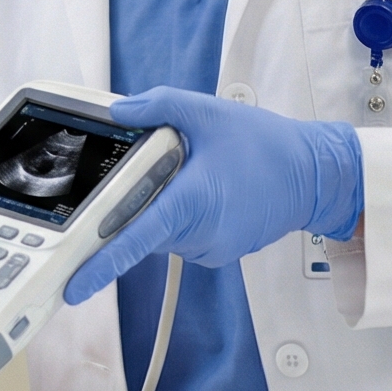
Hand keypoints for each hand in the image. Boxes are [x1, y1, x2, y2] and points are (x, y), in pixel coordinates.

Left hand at [64, 87, 362, 303]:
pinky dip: (181, 215)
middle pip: (140, 228)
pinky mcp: (220, 251)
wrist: (316, 176)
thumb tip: (119, 112)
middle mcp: (198, 233)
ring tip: (194, 173)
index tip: (75, 284)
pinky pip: (183, 236)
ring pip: (161, 232)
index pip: (134, 239)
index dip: (101, 265)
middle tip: (162, 167)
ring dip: (161, 206)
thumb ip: (158, 106)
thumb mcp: (208, 112)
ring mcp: (210, 247)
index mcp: (189, 203)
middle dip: (135, 202)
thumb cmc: (266, 145)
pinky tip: (206, 190)